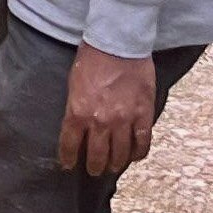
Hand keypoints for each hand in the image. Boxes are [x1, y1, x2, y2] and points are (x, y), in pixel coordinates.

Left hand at [56, 45, 158, 176]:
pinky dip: (138, 153)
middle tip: (94, 170)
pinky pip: (142, 142)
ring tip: (113, 166)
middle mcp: (100, 121)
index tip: (69, 165)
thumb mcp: (74, 85)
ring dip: (115, 163)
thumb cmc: (92, 59)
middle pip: (97, 155)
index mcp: (78, 112)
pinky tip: (134, 156)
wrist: (118, 43)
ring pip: (120, 154)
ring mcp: (124, 120)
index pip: (70, 145)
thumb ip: (76, 108)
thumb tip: (78, 126)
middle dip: (93, 166)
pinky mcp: (143, 115)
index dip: (68, 159)